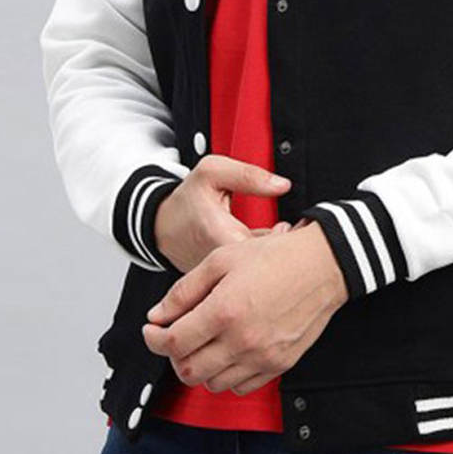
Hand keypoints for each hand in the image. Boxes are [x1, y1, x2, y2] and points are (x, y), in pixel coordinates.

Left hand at [142, 220, 347, 395]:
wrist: (324, 264)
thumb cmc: (278, 256)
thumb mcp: (224, 259)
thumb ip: (185, 289)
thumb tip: (158, 315)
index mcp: (224, 311)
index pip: (172, 342)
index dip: (153, 338)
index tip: (153, 329)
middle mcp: (241, 340)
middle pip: (188, 370)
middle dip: (174, 355)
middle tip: (177, 337)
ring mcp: (262, 356)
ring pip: (212, 384)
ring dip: (200, 367)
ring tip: (205, 343)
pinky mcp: (279, 365)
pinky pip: (241, 387)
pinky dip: (228, 376)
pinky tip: (229, 352)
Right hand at [153, 154, 291, 272]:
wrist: (161, 224)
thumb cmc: (187, 199)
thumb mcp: (212, 172)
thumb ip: (248, 175)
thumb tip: (282, 184)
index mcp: (220, 234)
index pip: (263, 251)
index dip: (284, 240)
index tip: (290, 226)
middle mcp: (220, 262)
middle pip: (263, 264)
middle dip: (283, 247)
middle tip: (291, 228)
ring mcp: (219, 275)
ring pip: (256, 270)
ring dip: (271, 254)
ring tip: (282, 234)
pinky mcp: (221, 281)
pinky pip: (247, 274)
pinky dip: (259, 260)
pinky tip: (268, 245)